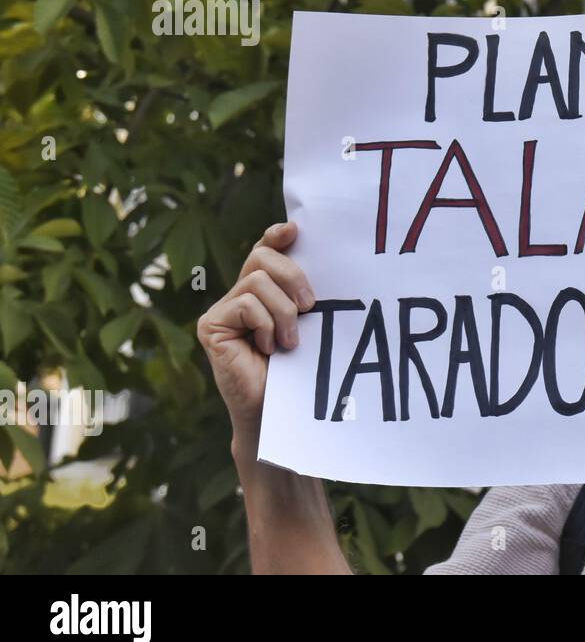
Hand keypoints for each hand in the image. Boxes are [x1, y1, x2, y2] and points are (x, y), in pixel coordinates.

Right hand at [197, 221, 314, 446]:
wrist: (280, 410)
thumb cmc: (299, 368)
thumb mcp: (307, 322)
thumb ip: (304, 293)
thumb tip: (317, 258)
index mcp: (261, 291)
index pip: (265, 251)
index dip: (277, 236)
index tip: (295, 231)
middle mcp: (238, 295)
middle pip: (262, 258)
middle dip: (293, 275)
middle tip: (310, 306)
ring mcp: (221, 310)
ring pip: (257, 281)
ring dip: (284, 311)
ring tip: (290, 341)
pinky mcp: (211, 326)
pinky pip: (246, 305)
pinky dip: (266, 325)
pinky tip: (268, 349)